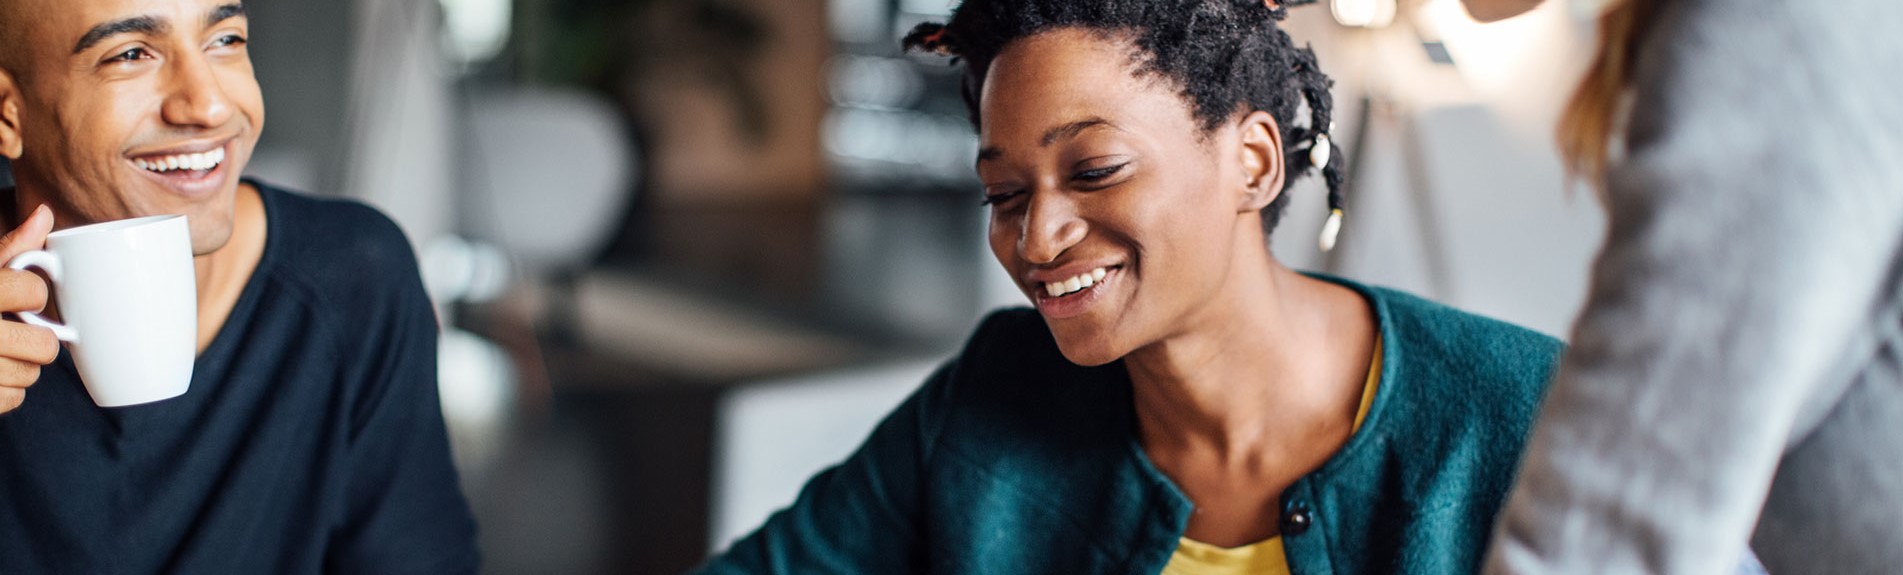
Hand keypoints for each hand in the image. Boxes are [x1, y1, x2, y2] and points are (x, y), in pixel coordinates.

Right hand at [0, 205, 58, 413]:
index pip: (33, 291)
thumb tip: (45, 213)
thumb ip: (10, 248)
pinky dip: (5, 390)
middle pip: (43, 345)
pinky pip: (12, 399)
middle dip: (33, 338)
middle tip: (11, 329)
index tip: (16, 294)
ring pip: (30, 375)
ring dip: (20, 365)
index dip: (30, 293)